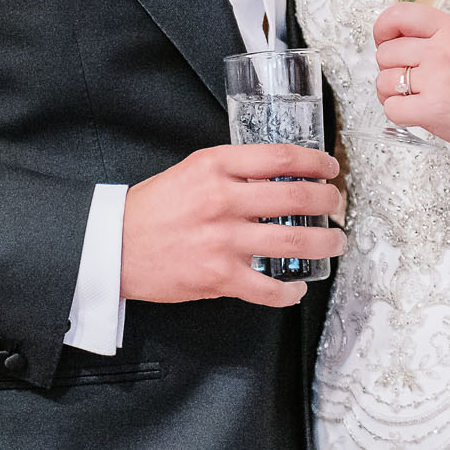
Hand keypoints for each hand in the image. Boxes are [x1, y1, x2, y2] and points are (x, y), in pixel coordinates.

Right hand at [122, 145, 342, 307]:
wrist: (113, 246)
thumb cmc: (152, 209)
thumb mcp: (192, 171)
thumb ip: (234, 170)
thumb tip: (280, 174)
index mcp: (216, 167)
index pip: (282, 157)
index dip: (317, 162)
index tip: (330, 170)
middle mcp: (223, 200)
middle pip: (298, 196)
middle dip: (329, 201)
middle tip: (336, 205)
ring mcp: (223, 240)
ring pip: (295, 240)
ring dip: (326, 243)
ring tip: (334, 242)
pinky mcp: (219, 276)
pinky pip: (269, 288)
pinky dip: (290, 292)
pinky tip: (296, 288)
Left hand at [373, 3, 449, 168]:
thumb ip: (446, 37)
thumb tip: (409, 40)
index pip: (401, 15)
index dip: (384, 28)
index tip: (385, 40)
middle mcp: (443, 51)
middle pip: (387, 52)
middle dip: (391, 67)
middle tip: (410, 79)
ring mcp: (438, 81)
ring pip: (384, 81)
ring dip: (391, 92)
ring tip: (412, 98)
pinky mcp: (433, 112)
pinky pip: (392, 109)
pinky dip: (399, 113)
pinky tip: (417, 113)